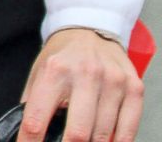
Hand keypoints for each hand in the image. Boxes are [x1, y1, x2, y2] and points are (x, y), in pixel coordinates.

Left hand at [18, 28, 141, 141]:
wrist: (89, 30)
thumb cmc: (62, 57)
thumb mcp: (38, 73)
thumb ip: (32, 104)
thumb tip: (27, 135)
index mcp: (55, 70)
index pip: (37, 119)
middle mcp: (86, 73)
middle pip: (77, 133)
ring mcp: (113, 81)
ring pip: (103, 135)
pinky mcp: (134, 88)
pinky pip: (127, 130)